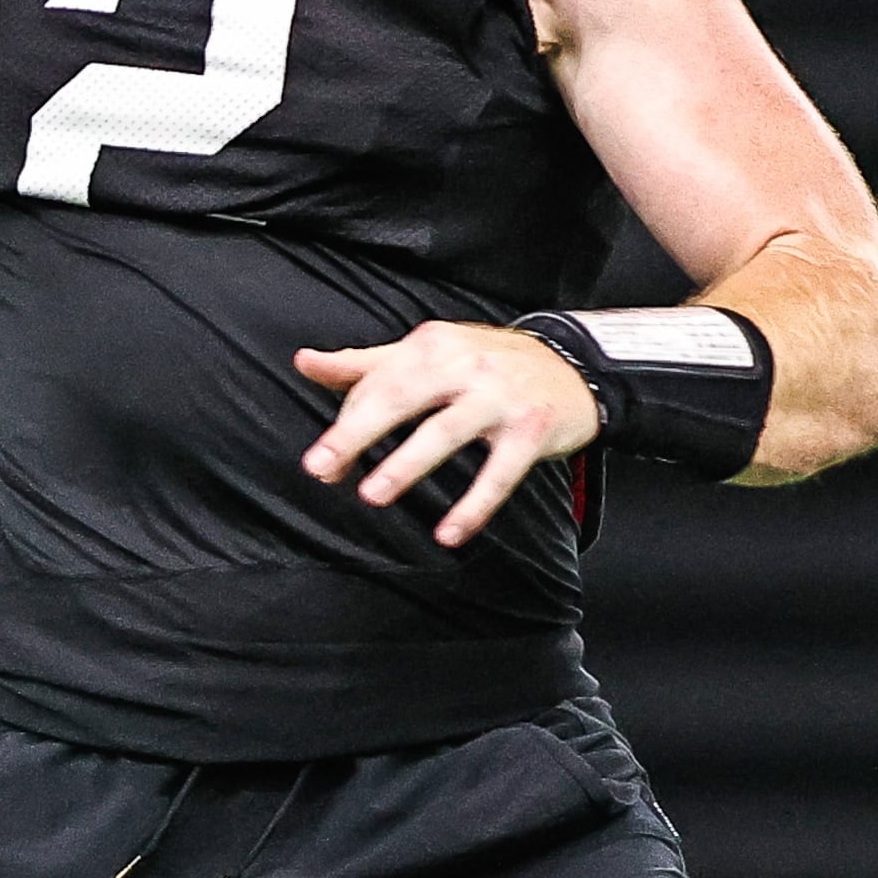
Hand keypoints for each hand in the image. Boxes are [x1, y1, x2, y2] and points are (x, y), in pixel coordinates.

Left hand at [298, 321, 604, 548]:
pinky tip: (449, 533)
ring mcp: (499, 397)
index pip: (379, 383)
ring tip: (373, 495)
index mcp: (432, 344)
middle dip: (358, 432)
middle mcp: (464, 365)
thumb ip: (365, 364)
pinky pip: (499, 473)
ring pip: (446, 431)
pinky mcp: (530, 431)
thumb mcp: (430, 352)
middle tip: (322, 468)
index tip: (321, 462)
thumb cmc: (488, 362)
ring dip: (407, 464)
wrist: (573, 365)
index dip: (346, 423)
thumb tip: (304, 363)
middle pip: (401, 396)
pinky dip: (475, 505)